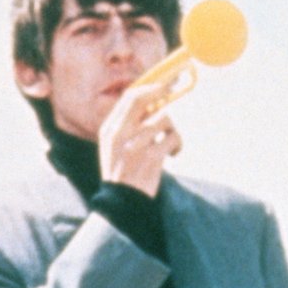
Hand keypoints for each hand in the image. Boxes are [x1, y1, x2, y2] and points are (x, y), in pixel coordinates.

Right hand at [98, 78, 181, 195]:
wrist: (122, 205)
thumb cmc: (125, 174)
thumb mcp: (118, 147)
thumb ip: (131, 126)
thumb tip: (157, 100)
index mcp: (110, 130)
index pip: (130, 98)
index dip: (150, 86)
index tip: (165, 82)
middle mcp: (119, 135)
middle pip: (144, 100)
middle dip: (163, 91)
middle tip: (177, 88)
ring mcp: (134, 145)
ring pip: (164, 118)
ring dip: (172, 129)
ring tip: (170, 143)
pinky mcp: (150, 157)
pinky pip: (173, 137)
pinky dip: (177, 144)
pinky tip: (173, 153)